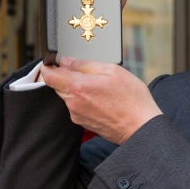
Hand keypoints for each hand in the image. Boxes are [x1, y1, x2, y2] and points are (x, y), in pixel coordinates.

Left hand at [41, 57, 161, 144]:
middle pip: (58, 85)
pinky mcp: (84, 123)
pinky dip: (86, 101)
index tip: (56, 62)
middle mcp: (73, 103)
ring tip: (102, 88)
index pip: (48, 75)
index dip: (50, 66)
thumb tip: (67, 62)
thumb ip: (85, 65)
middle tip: (90, 74)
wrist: (141, 127)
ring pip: (69, 96)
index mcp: (77, 87)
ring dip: (79, 89)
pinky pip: (77, 107)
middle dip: (68, 77)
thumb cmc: (131, 99)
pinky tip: (103, 100)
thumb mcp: (112, 71)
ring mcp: (77, 115)